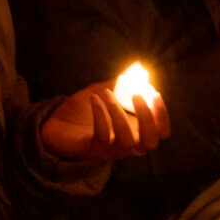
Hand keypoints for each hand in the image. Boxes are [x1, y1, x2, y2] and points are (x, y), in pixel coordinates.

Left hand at [40, 84, 170, 162]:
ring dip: (119, 114)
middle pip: (151, 142)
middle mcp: (127, 145)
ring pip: (127, 141)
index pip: (161, 132)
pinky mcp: (94, 149)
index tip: (154, 93)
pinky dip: (100, 116)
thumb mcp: (105, 93)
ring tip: (107, 92)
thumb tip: (136, 69)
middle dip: (147, 117)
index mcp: (135, 132)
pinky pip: (103, 136)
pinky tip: (94, 99)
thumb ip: (121, 85)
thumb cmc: (85, 111)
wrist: (56, 126)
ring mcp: (111, 149)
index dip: (162, 114)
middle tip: (136, 95)